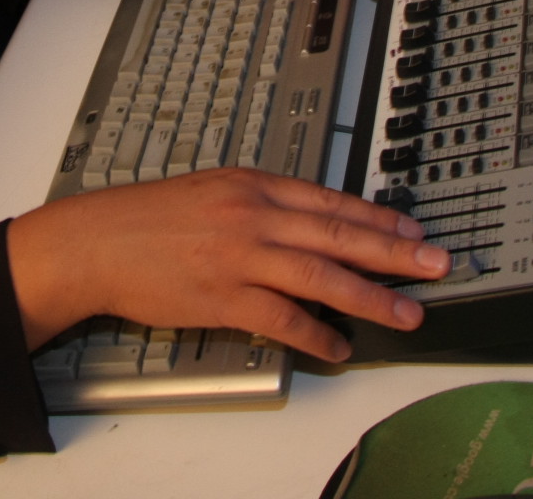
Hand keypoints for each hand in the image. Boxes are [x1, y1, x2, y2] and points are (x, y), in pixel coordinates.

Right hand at [5, 168, 449, 361]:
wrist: (96, 241)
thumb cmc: (148, 217)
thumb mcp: (213, 189)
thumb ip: (262, 203)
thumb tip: (310, 223)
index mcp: (254, 185)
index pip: (332, 201)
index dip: (378, 217)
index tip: (413, 229)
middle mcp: (254, 216)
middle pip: (339, 235)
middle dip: (394, 252)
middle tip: (436, 264)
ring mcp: (240, 257)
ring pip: (321, 277)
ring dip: (371, 297)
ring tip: (406, 312)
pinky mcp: (223, 297)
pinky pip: (282, 320)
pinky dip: (316, 336)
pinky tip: (338, 348)